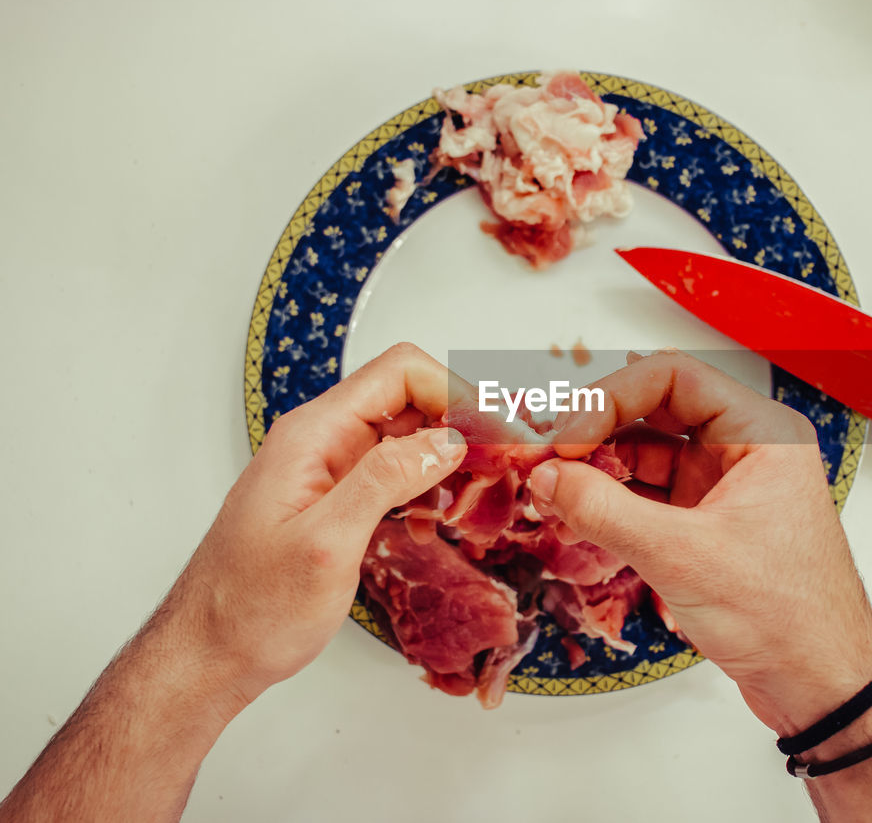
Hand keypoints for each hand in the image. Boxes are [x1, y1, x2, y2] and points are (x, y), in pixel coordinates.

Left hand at [163, 343, 466, 705]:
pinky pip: (396, 471)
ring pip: (409, 434)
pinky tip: (441, 514)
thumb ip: (384, 481)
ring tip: (484, 487)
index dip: (456, 393)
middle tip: (505, 461)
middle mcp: (324, 442)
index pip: (400, 373)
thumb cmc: (250, 608)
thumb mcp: (325, 544)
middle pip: (411, 397)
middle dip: (463, 421)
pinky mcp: (339, 500)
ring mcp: (331, 470)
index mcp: (314, 436)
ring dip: (451, 454)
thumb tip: (447, 439)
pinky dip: (430, 483)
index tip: (496, 431)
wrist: (209, 654)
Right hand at [529, 351, 871, 732]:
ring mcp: (727, 489)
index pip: (674, 378)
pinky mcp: (711, 527)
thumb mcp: (682, 556)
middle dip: (598, 432)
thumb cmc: (787, 618)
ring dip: (600, 470)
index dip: (611, 397)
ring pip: (648, 455)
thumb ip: (605, 511)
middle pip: (656, 411)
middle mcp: (747, 451)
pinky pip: (651, 496)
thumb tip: (548, 476)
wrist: (820, 686)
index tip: (567, 435)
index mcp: (763, 435)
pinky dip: (613, 504)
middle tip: (548, 457)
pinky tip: (577, 515)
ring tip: (553, 489)